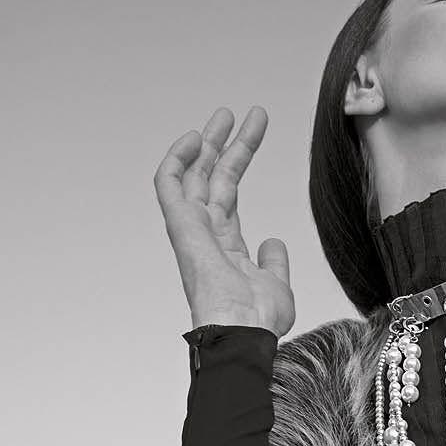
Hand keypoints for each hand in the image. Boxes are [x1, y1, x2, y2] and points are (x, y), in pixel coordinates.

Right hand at [153, 105, 295, 337]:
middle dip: (223, 143)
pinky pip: (168, 184)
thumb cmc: (259, 320)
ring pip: (192, 174)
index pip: (228, 193)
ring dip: (206, 143)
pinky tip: (195, 137)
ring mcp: (192, 230)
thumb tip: (274, 242)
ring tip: (225, 114)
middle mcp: (205, 235)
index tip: (253, 132)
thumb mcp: (276, 285)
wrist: (244, 331)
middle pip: (210, 178)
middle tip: (236, 114)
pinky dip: (176, 158)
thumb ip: (273, 262)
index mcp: (225, 246)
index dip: (239, 160)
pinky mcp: (181, 227)